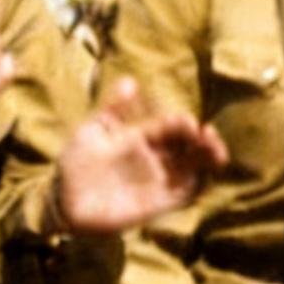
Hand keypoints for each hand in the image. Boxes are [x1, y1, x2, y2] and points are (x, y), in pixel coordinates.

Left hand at [53, 77, 227, 235]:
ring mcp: (160, 180)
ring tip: (217, 153)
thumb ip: (114, 109)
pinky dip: (200, 182)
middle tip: (208, 135)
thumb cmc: (76, 163)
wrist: (66, 202)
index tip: (188, 123)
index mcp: (142, 137)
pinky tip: (205, 173)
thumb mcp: (93, 130)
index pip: (170, 127)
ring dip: (208, 158)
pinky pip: (186, 192)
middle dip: (204, 139)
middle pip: (189, 145)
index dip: (182, 123)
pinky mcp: (161, 202)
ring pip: (194, 166)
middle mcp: (156, 157)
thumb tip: (130, 81)